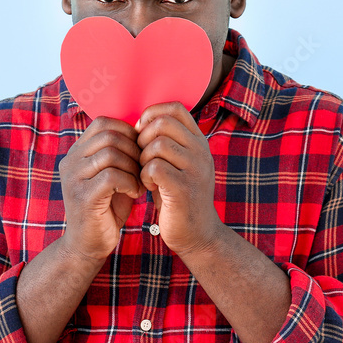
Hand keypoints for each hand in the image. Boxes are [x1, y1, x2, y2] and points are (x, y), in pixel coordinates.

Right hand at [58, 116, 145, 260]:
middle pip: (109, 135)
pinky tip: (135, 193)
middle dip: (134, 149)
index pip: (103, 122)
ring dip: (133, 166)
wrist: (88, 245)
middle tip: (144, 168)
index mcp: (77, 153)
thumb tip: (143, 130)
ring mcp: (73, 178)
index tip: (140, 150)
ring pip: (111, 154)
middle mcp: (71, 162)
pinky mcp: (83, 196)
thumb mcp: (112, 176)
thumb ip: (120, 154)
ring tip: (140, 181)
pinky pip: (112, 176)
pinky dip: (130, 182)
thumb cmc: (106, 209)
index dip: (128, 131)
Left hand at [136, 101, 220, 257]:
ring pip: (157, 144)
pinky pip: (155, 167)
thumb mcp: (178, 164)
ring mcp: (195, 170)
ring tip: (146, 174)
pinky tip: (149, 185)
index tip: (142, 134)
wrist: (198, 234)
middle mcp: (201, 152)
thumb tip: (140, 122)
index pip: (175, 108)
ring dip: (143, 158)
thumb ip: (167, 142)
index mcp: (199, 141)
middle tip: (141, 158)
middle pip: (163, 123)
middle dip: (143, 138)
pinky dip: (144, 175)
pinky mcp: (184, 188)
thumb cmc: (179, 196)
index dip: (152, 114)